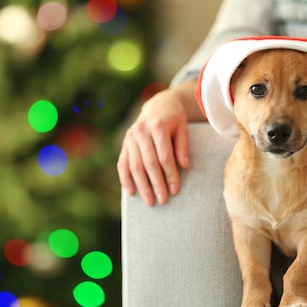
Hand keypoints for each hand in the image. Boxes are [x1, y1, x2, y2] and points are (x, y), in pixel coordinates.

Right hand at [117, 87, 190, 205]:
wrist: (158, 104)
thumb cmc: (174, 118)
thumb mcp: (183, 128)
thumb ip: (183, 146)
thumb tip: (184, 166)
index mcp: (158, 126)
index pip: (165, 156)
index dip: (170, 174)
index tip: (175, 190)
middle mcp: (141, 131)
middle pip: (149, 163)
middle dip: (156, 184)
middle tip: (163, 200)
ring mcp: (130, 137)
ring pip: (135, 166)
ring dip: (142, 185)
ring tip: (149, 201)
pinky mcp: (124, 142)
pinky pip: (122, 163)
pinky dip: (125, 178)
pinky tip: (131, 192)